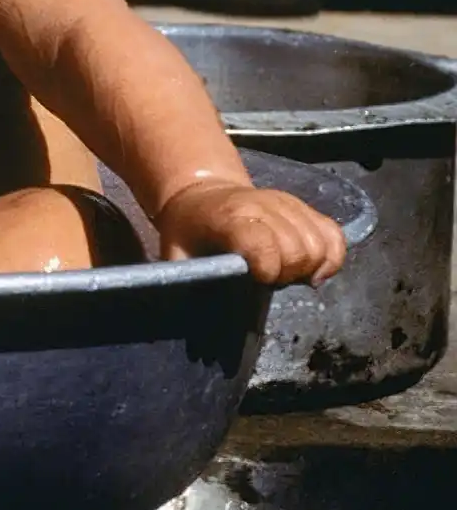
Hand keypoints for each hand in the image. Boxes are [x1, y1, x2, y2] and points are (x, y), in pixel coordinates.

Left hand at [155, 181, 345, 286]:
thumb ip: (189, 280)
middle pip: (298, 250)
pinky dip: (330, 257)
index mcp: (232, 217)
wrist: (200, 194)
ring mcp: (288, 204)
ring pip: (321, 245)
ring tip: (286, 274)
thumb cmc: (187, 230)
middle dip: (288, 274)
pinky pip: (334, 235)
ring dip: (309, 267)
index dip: (268, 270)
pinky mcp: (304, 206)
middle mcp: (265, 206)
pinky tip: (310, 269)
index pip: (266, 244)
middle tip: (269, 280)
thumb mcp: (176, 254)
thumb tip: (193, 314)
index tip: (258, 281)